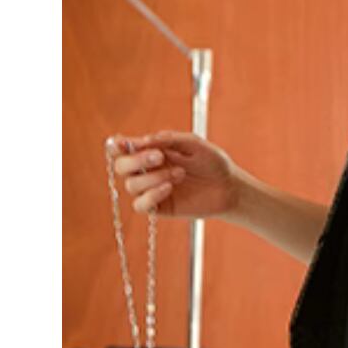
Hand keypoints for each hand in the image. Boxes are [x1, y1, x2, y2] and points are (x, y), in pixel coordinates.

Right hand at [105, 129, 240, 219]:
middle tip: (160, 156)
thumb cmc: (212, 162)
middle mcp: (147, 170)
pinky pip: (140, 205)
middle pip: (120, 167)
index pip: (122, 148)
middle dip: (136, 160)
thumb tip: (142, 140)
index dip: (117, 145)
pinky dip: (151, 195)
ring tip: (180, 173)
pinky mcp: (160, 208)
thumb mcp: (193, 143)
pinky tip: (169, 188)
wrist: (230, 186)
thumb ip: (169, 139)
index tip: (125, 143)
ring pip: (131, 185)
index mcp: (150, 151)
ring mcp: (152, 190)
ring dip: (153, 177)